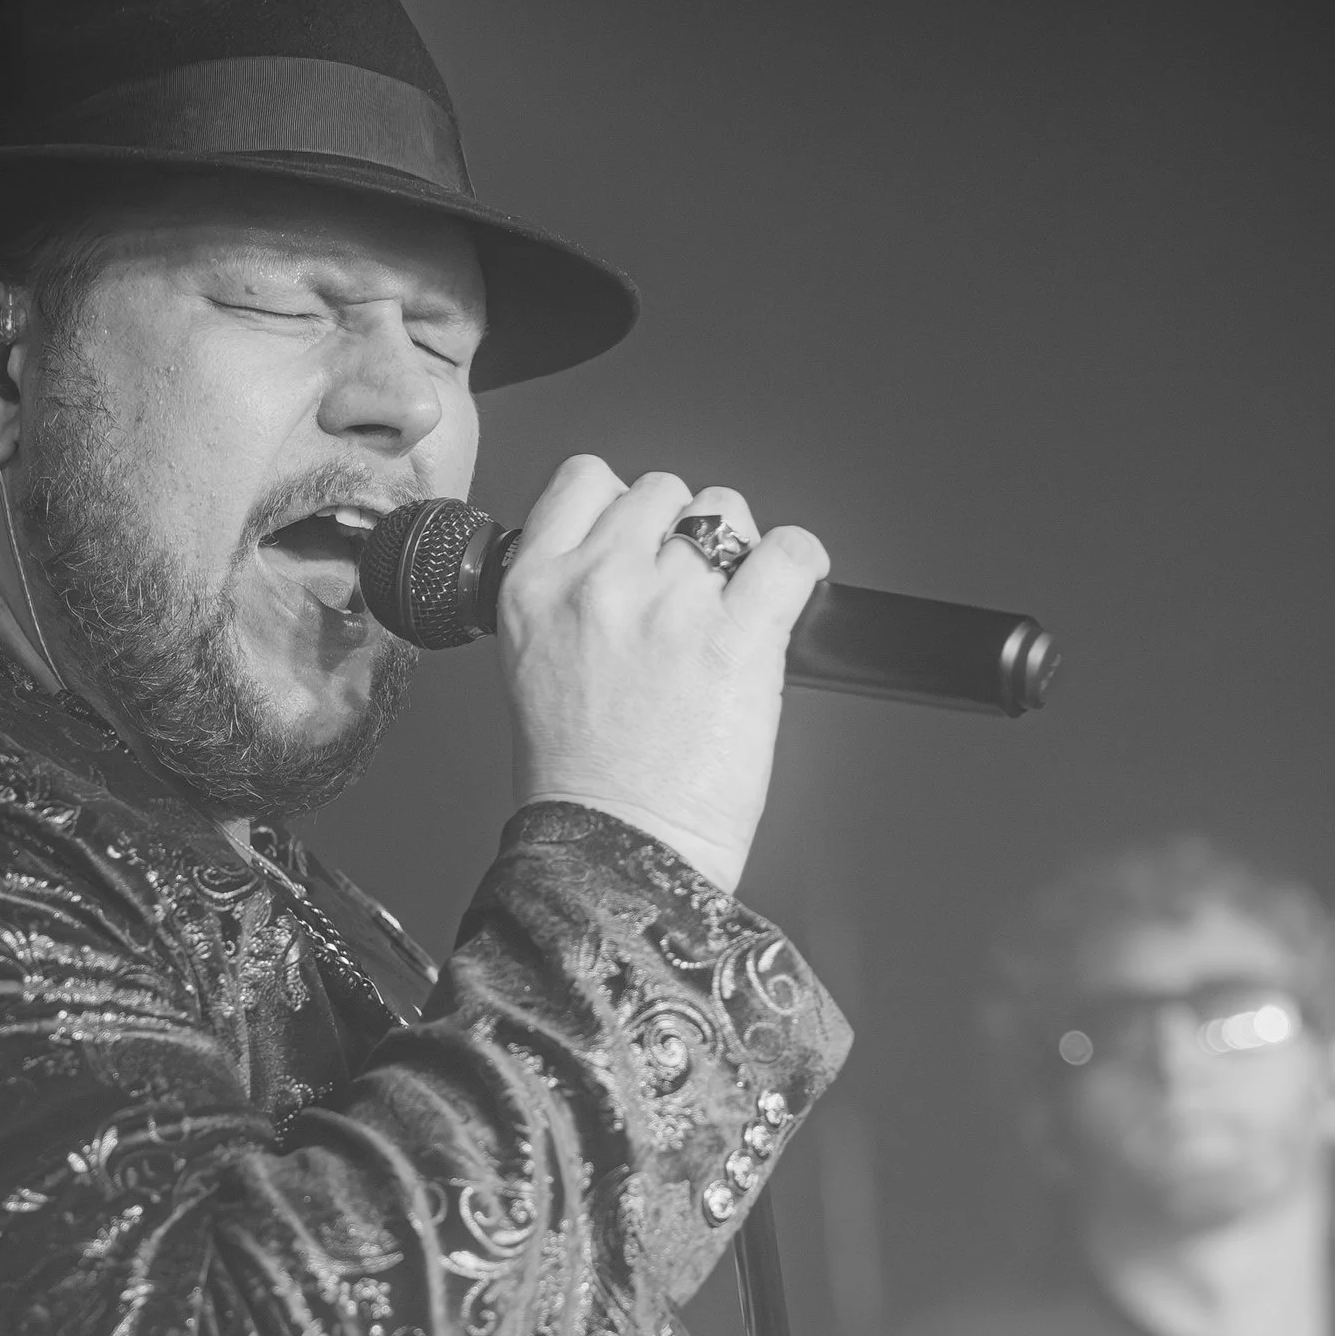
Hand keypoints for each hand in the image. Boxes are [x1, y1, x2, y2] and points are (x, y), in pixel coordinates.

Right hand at [499, 457, 827, 894]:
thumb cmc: (579, 787)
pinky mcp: (738, 634)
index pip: (586, 481)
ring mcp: (670, 603)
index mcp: (534, 588)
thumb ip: (570, 603)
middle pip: (663, 492)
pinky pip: (788, 553)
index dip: (624, 505)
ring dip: (738, 550)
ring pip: (726, 512)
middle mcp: (599, 583)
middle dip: (684, 534)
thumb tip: (627, 569)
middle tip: (692, 593)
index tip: (644, 537)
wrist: (618, 854)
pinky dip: (801, 562)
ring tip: (735, 604)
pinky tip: (796, 584)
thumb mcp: (532, 670)